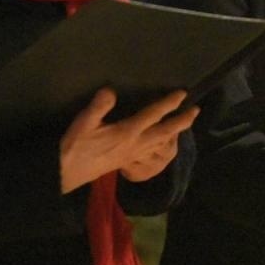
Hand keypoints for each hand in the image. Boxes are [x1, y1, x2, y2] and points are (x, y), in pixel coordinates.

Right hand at [59, 88, 199, 192]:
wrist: (67, 173)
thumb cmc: (75, 146)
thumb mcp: (83, 123)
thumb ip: (98, 107)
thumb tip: (110, 91)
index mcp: (127, 132)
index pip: (153, 115)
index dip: (168, 103)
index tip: (183, 93)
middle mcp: (135, 144)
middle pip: (165, 132)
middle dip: (182, 121)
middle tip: (196, 111)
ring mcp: (133, 155)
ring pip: (161, 143)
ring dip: (176, 133)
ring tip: (185, 124)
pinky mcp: (128, 161)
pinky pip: (153, 153)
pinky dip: (164, 145)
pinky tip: (164, 143)